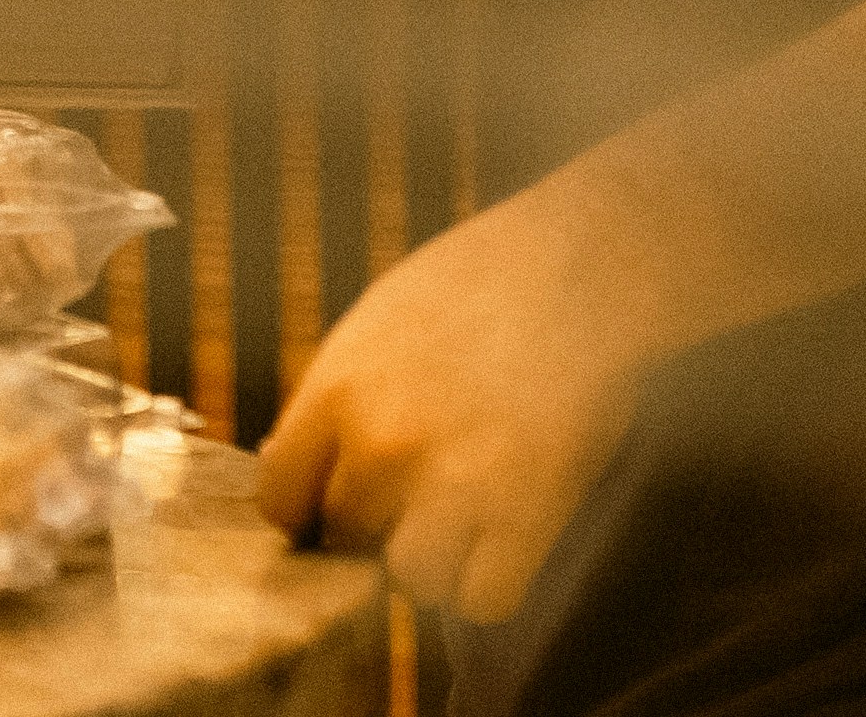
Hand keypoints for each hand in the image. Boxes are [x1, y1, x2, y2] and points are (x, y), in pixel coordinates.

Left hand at [251, 167, 688, 625]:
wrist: (584, 265)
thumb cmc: (480, 282)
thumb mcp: (378, 320)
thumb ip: (333, 397)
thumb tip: (287, 462)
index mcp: (338, 389)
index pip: (281, 500)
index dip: (310, 509)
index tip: (337, 504)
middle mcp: (383, 444)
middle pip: (347, 538)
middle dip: (378, 522)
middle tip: (425, 488)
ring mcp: (453, 484)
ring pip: (411, 578)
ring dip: (435, 559)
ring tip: (465, 515)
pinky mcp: (526, 514)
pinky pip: (482, 600)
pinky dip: (492, 584)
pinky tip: (505, 539)